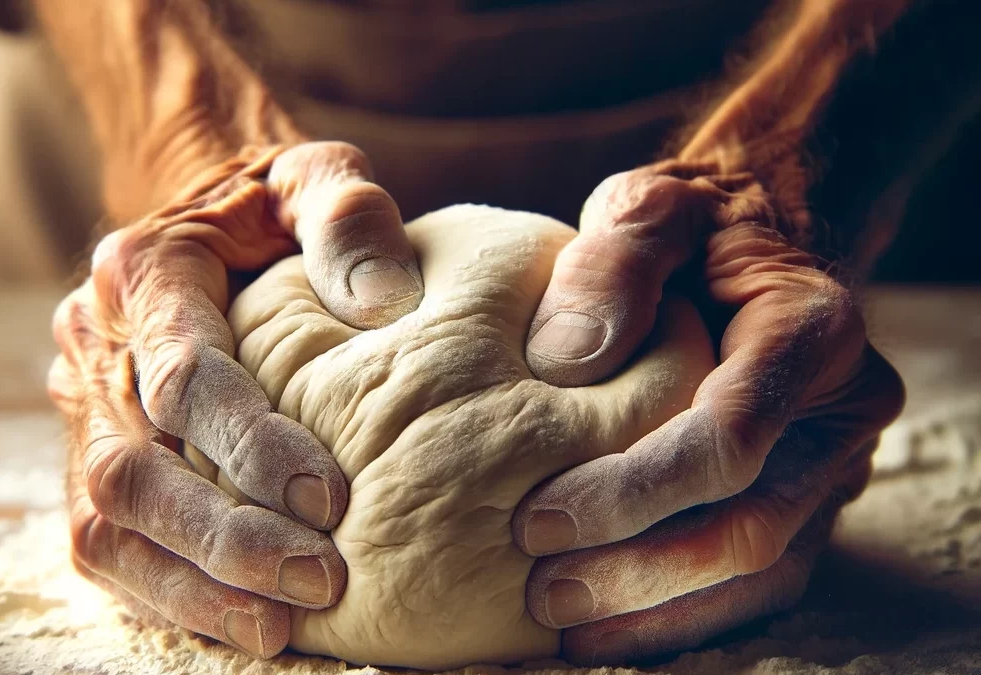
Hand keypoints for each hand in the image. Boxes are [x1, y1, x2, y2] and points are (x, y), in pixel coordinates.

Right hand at [48, 141, 423, 657]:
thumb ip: (348, 217)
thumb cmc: (275, 206)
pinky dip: (167, 590)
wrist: (214, 218)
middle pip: (135, 464)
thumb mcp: (316, 179)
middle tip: (321, 578)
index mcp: (144, 272)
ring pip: (109, 517)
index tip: (331, 498)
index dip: (251, 442)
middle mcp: (99, 345)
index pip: (183, 373)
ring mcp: (87, 409)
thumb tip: (382, 303)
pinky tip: (242, 619)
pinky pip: (107, 541)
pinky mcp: (98, 456)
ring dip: (194, 579)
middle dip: (226, 533)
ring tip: (281, 624)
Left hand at [516, 163, 904, 663]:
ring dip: (661, 609)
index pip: (730, 436)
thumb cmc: (690, 228)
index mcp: (811, 332)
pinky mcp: (802, 499)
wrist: (748, 244)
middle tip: (543, 590)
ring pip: (761, 569)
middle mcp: (837, 411)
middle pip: (750, 524)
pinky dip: (688, 610)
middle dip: (641, 569)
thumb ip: (615, 260)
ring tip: (566, 624)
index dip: (633, 489)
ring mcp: (827, 464)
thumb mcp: (648, 207)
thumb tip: (567, 362)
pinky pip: (758, 577)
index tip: (537, 516)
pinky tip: (613, 623)